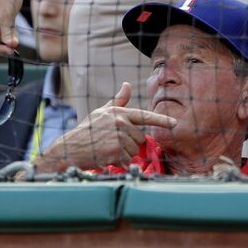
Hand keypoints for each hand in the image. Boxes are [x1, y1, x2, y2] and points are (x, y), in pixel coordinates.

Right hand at [33, 83, 176, 171]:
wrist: (72, 147)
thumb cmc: (87, 130)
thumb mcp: (102, 112)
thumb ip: (118, 101)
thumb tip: (128, 84)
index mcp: (119, 112)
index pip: (144, 116)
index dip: (162, 120)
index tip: (175, 123)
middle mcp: (120, 122)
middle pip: (140, 138)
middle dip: (130, 143)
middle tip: (111, 142)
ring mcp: (119, 136)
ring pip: (135, 150)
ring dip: (124, 153)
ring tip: (108, 149)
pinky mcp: (117, 150)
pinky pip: (129, 160)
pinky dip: (120, 162)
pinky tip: (107, 156)